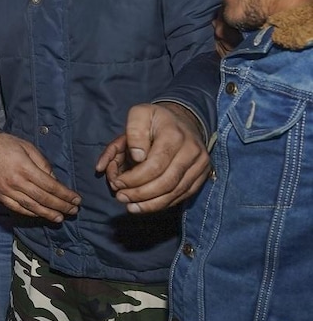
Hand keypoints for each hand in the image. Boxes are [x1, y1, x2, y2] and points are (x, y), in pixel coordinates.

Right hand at [0, 133, 80, 222]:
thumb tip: (54, 181)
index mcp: (25, 168)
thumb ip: (43, 164)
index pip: (50, 186)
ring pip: (31, 206)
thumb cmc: (6, 144)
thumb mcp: (28, 147)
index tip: (76, 200)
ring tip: (60, 218)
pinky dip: (30, 213)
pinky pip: (17, 208)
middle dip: (61, 206)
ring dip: (47, 214)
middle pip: (43, 198)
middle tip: (73, 211)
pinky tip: (40, 214)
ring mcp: (6, 190)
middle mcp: (16, 182)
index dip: (65, 194)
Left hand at [95, 103, 210, 213]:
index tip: (117, 183)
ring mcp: (200, 164)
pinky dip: (163, 204)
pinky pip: (183, 195)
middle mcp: (192, 150)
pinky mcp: (202, 174)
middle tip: (121, 197)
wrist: (182, 120)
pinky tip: (146, 206)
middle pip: (166, 182)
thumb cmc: (155, 120)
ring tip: (130, 206)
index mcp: (174, 134)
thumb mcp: (139, 114)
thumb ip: (134, 132)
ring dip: (150, 204)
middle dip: (140, 194)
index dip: (134, 178)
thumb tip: (137, 157)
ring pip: (175, 192)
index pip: (155, 165)